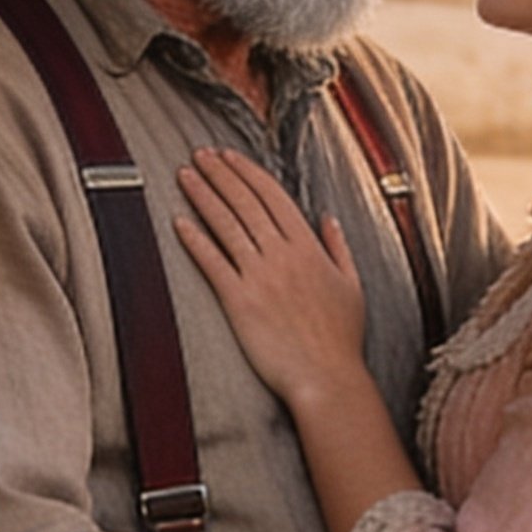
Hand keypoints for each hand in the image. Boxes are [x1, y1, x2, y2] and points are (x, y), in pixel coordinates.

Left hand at [172, 147, 368, 408]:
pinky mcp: (240, 302)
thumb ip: (338, 247)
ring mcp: (260, 277)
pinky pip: (213, 263)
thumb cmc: (341, 338)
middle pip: (245, 203)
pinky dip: (195, 240)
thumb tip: (327, 219)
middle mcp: (283, 255)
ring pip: (227, 226)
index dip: (247, 173)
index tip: (229, 157)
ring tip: (185, 175)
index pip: (272, 197)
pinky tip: (179, 222)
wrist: (327, 377)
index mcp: (309, 248)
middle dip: (220, 174)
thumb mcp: (352, 285)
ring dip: (203, 196)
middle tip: (199, 154)